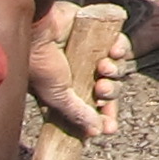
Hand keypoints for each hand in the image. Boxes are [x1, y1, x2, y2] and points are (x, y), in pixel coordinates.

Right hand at [25, 3, 134, 138]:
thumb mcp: (56, 95)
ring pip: (116, 70)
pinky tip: (113, 50)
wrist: (38, 28)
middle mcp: (81, 72)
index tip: (110, 128)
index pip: (93, 108)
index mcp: (69, 90)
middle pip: (108, 90)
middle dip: (109, 93)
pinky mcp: (99, 35)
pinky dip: (120, 50)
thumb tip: (94, 132)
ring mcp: (91, 53)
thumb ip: (76, 113)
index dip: (104, 118)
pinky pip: (119, 46)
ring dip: (114, 72)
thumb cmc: (39, 62)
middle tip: (101, 89)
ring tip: (103, 68)